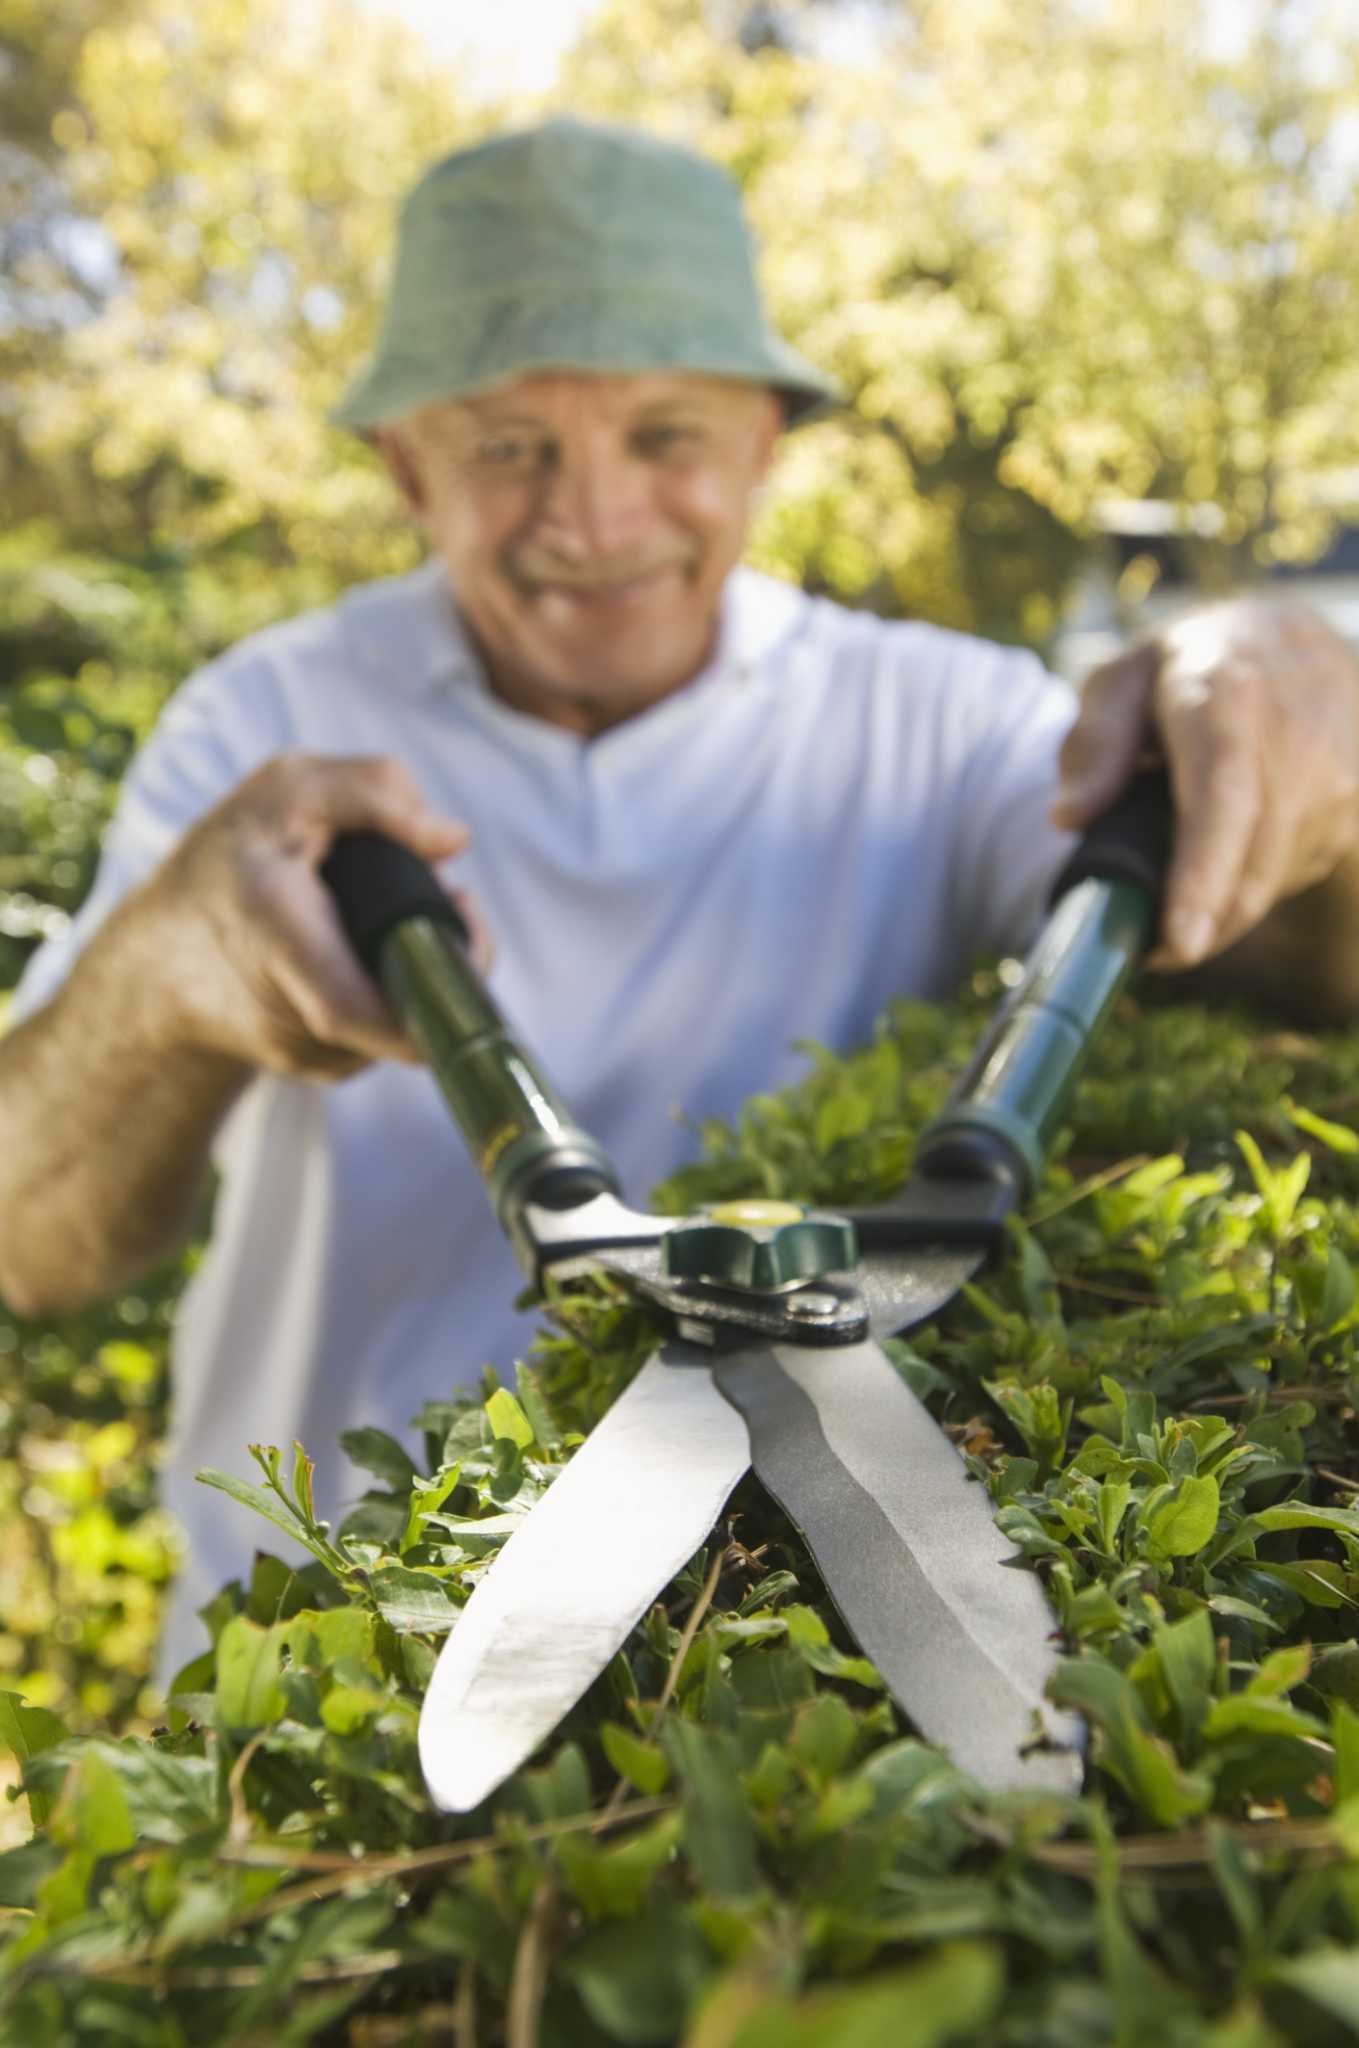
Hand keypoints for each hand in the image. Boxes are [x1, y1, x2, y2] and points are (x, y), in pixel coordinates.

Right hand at [131, 754, 484, 1077]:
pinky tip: (371, 951)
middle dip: (446, 951)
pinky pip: (387, 1031)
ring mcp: (305, 1054)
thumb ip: (372, 791)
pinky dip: (396, 989)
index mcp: (274, 932)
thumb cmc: (226, 863)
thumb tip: (452, 841)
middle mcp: (287, 1013)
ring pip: (404, 1019)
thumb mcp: (287, 788)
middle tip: (446, 895)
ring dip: (422, 967)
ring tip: (396, 914)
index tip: (464, 918)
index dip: (432, 981)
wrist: (159, 959)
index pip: (354, 1004)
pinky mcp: (320, 1069)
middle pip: (408, 1010)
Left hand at [1052, 601, 1358, 968]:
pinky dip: (1250, 885)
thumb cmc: (1195, 666)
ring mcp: (1338, 775)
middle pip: (1254, 862)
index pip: (1221, 799)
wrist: (1299, 639)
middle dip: (1202, 926)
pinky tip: (1228, 854)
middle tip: (1151, 953)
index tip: (1179, 942)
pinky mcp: (1354, 806)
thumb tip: (1068, 819)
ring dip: (1224, 910)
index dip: (1202, 876)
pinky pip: (1294, 873)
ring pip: (1273, 881)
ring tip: (1181, 892)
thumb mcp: (1126, 677)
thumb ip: (1094, 744)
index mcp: (1228, 698)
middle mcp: (1296, 738)